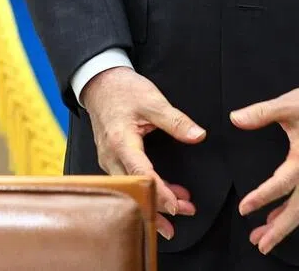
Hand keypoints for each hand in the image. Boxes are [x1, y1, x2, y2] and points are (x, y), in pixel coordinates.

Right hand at [82, 67, 205, 239]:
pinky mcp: (111, 159)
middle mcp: (111, 156)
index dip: (159, 192)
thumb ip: (176, 120)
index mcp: (121, 141)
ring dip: (153, 200)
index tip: (176, 206)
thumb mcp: (152, 100)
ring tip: (177, 213)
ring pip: (131, 189)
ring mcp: (109, 159)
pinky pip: (128, 181)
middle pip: (135, 189)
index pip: (141, 174)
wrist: (100, 83)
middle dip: (158, 206)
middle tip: (183, 215)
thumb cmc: (123, 90)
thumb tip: (198, 136)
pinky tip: (163, 193)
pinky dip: (145, 190)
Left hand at [230, 79, 298, 254]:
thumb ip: (262, 113)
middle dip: (280, 229)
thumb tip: (235, 118)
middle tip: (260, 243)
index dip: (262, 198)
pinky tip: (284, 214)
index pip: (282, 184)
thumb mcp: (291, 102)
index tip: (244, 209)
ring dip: (288, 224)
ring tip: (266, 237)